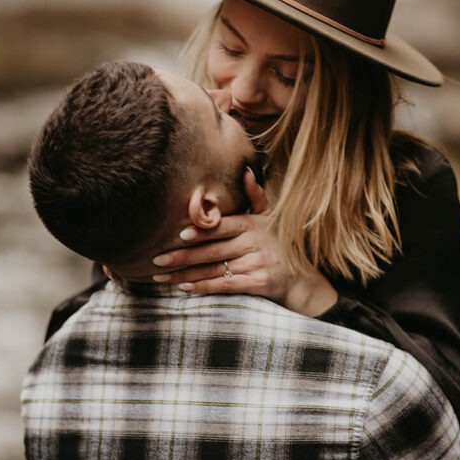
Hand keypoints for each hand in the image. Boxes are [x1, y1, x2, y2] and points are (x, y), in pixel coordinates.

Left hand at [152, 168, 336, 315]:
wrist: (301, 278)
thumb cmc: (278, 244)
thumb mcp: (270, 218)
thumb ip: (255, 197)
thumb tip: (246, 171)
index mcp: (252, 225)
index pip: (221, 227)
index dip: (201, 231)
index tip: (179, 235)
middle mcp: (254, 243)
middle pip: (212, 250)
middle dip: (182, 256)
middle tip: (157, 259)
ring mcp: (256, 264)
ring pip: (214, 269)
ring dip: (185, 274)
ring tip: (162, 276)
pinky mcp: (258, 283)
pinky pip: (225, 286)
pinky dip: (204, 287)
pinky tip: (185, 288)